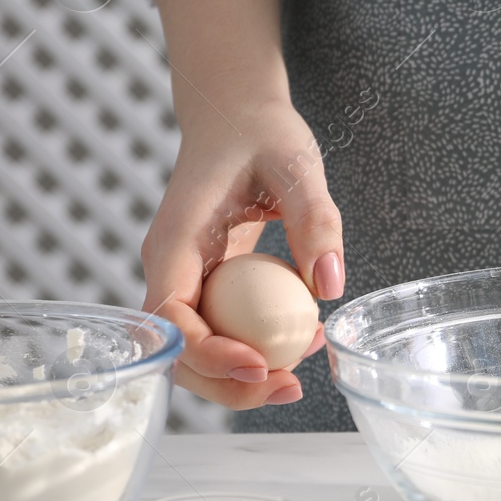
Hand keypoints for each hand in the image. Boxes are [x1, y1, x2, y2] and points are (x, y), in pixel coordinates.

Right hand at [141, 99, 343, 408]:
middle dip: (226, 385)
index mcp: (175, 240)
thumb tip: (330, 285)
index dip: (208, 354)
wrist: (236, 112)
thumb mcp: (297, 166)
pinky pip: (220, 329)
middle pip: (177, 351)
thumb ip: (314, 221)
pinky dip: (253, 347)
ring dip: (241, 375)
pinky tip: (300, 339)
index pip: (172, 318)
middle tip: (290, 387)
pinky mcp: (207, 281)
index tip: (261, 366)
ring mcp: (184, 277)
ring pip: (196, 350)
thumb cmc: (261, 131)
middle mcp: (170, 266)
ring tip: (301, 371)